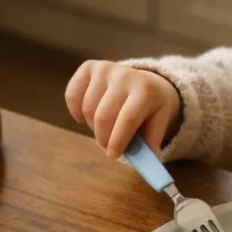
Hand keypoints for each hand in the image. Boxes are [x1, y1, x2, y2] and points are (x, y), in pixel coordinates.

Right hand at [65, 60, 180, 157]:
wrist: (146, 82)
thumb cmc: (151, 108)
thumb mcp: (159, 124)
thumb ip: (151, 143)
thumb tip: (145, 164)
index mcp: (145, 91)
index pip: (128, 118)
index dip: (118, 140)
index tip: (113, 155)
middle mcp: (125, 75)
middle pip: (103, 116)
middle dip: (103, 137)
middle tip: (108, 146)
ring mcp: (105, 69)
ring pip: (87, 108)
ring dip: (92, 126)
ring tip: (105, 128)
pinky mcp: (89, 67)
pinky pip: (72, 95)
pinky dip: (75, 112)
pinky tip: (87, 117)